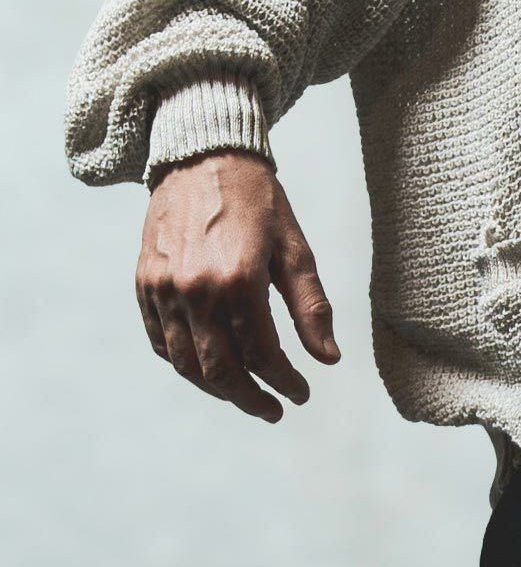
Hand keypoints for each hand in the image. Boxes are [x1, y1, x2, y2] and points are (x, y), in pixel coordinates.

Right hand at [135, 150, 339, 421]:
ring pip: (186, 363)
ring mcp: (163, 289)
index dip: (284, 381)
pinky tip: (208, 368)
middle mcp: (195, 290)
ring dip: (217, 388)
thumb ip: (311, 306)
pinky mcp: (144, 284)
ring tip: (245, 394)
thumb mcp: (295, 247)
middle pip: (220, 369)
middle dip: (250, 398)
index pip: (262, 354)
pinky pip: (161, 342)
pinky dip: (184, 363)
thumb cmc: (259, 201)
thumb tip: (329, 359)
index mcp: (239, 279)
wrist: (204, 157)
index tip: (302, 393)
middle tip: (274, 410)